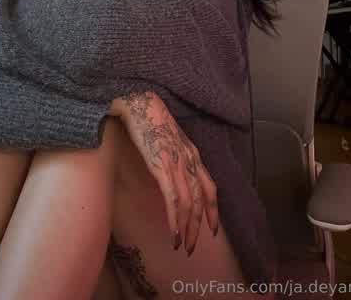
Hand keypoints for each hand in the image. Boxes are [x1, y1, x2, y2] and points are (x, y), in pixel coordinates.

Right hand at [109, 91, 218, 255]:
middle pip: (200, 201)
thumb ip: (174, 155)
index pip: (209, 188)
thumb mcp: (169, 138)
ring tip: (182, 245)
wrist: (139, 102)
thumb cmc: (150, 118)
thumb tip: (170, 171)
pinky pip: (173, 199)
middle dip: (199, 227)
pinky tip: (173, 234)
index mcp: (192, 154)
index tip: (211, 229)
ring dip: (187, 229)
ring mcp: (177, 164)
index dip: (212, 210)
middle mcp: (189, 160)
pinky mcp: (162, 166)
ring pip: (189, 204)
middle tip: (193, 247)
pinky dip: (175, 220)